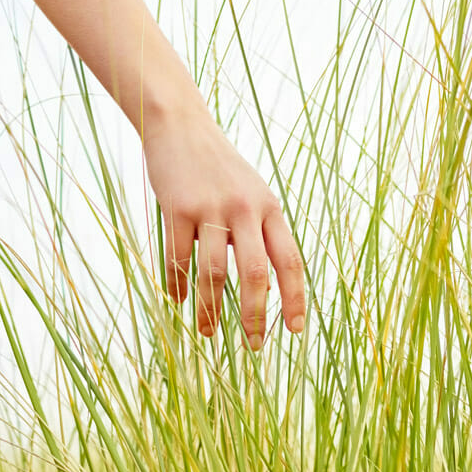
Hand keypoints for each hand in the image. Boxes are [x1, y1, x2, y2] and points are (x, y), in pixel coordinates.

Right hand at [141, 98, 304, 349]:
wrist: (182, 126)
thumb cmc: (219, 168)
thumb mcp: (251, 194)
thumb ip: (261, 234)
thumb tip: (266, 288)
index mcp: (270, 208)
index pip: (290, 261)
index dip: (294, 298)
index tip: (294, 330)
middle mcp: (246, 209)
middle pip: (255, 273)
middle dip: (254, 315)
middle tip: (253, 345)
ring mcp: (211, 208)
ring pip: (213, 272)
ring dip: (209, 309)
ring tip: (206, 333)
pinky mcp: (178, 208)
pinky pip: (178, 257)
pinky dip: (177, 284)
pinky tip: (176, 300)